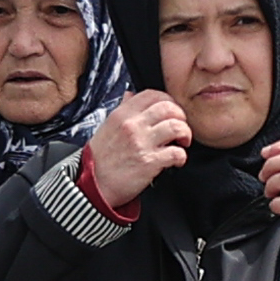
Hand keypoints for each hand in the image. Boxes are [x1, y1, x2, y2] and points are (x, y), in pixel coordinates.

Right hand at [86, 90, 193, 210]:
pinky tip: (176, 160)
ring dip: (185, 134)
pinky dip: (181, 157)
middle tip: (180, 127)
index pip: (151, 95)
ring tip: (182, 142)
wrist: (94, 185)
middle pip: (168, 108)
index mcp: (122, 115)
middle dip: (180, 117)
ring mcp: (141, 143)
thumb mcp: (106, 127)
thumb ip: (122, 110)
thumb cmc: (100, 159)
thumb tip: (131, 94)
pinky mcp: (149, 162)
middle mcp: (132, 125)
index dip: (167, 100)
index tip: (171, 111)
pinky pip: (177, 153)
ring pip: (177, 127)